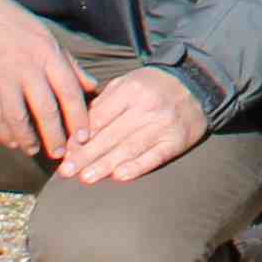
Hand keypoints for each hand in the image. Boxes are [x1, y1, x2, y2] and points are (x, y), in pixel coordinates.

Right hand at [0, 0, 92, 161]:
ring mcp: (2, 78)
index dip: (78, 117)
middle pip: (45, 110)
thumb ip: (71, 65)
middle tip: (61, 154)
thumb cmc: (16, 24)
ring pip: (18, 118)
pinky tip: (12, 142)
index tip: (84, 137)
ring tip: (35, 150)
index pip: (69, 91)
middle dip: (56, 136)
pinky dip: (4, 133)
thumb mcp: (48, 37)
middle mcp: (26, 68)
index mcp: (47, 54)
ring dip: (28, 139)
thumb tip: (93, 87)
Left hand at [57, 64, 203, 184]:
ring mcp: (163, 125)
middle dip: (86, 155)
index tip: (64, 152)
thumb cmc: (153, 86)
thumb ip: (104, 103)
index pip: (99, 117)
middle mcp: (146, 107)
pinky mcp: (176, 141)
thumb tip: (79, 130)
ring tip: (86, 178)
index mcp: (130, 90)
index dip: (80, 137)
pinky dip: (137, 167)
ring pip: (129, 148)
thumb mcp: (127, 83)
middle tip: (66, 171)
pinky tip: (120, 176)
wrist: (196, 85)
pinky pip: (154, 156)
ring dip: (105, 165)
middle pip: (110, 135)